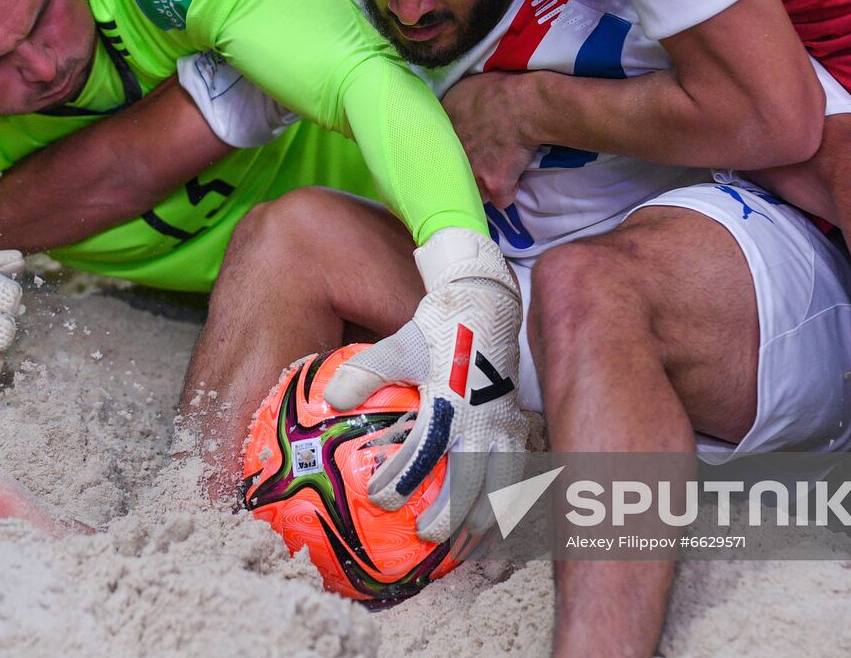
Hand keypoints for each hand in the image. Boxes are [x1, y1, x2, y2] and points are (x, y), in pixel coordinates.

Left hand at [325, 228, 525, 542]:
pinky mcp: (520, 425)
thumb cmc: (440, 327)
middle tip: (426, 537)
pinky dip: (509, 502)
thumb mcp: (400, 344)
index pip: (425, 449)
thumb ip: (366, 371)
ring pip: (502, 483)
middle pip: (471, 480)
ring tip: (466, 546)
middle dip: (452, 515)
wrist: (488, 305)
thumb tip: (330, 398)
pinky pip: (520, 472)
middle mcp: (482, 419)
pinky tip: (497, 524)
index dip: (403, 479)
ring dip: (485, 518)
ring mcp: (506, 425)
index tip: (380, 501)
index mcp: (450, 401)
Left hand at [441, 72, 537, 207]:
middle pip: (452, 174)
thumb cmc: (499, 89)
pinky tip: (512, 183)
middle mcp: (453, 154)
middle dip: (463, 173)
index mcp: (443, 129)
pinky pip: (501, 200)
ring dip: (482, 187)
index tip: (460, 149)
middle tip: (475, 166)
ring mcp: (473, 171)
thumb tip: (456, 111)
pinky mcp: (495, 184)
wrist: (523, 105)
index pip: (437, 149)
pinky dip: (507, 193)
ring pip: (473, 192)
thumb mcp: (465, 88)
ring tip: (493, 179)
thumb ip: (454, 105)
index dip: (449, 151)